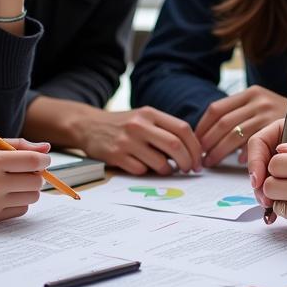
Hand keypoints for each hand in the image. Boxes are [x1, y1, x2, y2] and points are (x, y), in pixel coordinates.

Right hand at [0, 138, 48, 222]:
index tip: (42, 159)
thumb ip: (18, 144)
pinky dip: (19, 201)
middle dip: (36, 174)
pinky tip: (6, 194)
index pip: (33, 162)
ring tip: (14, 182)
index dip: (43, 159)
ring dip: (29, 188)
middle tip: (25, 170)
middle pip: (36, 181)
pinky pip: (21, 210)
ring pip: (32, 197)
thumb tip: (46, 148)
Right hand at [77, 108, 202, 174]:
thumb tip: (192, 150)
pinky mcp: (116, 156)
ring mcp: (127, 141)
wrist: (88, 125)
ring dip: (168, 170)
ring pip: (159, 162)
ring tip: (168, 169)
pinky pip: (141, 170)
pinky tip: (147, 168)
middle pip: (175, 145)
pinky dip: (148, 173)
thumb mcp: (143, 118)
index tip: (199, 159)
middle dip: (187, 161)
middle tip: (189, 169)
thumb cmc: (123, 124)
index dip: (195, 147)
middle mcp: (139, 125)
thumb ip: (164, 129)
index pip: (182, 129)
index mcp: (150, 113)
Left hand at [196, 86, 286, 166]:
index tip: (195, 141)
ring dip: (219, 152)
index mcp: (251, 94)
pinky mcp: (278, 130)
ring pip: (233, 135)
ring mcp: (268, 114)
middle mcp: (258, 101)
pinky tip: (238, 163)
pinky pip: (251, 145)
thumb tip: (214, 137)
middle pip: (222, 122)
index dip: (203, 127)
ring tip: (210, 163)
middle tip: (199, 157)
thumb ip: (246, 117)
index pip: (217, 109)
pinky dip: (241, 155)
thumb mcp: (267, 109)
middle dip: (207, 142)